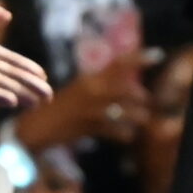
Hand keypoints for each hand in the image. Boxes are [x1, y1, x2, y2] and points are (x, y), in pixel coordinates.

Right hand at [14, 52, 149, 149]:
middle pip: (126, 88)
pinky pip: (116, 131)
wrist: (35, 127)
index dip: (139, 58)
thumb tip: (127, 88)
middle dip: (140, 96)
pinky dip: (125, 134)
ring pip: (124, 111)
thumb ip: (101, 87)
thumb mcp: (79, 91)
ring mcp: (90, 108)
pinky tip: (128, 136)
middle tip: (146, 102)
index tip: (157, 56)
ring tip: (142, 121)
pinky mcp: (88, 127)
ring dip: (137, 116)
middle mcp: (91, 90)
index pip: (118, 63)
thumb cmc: (58, 108)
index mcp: (89, 78)